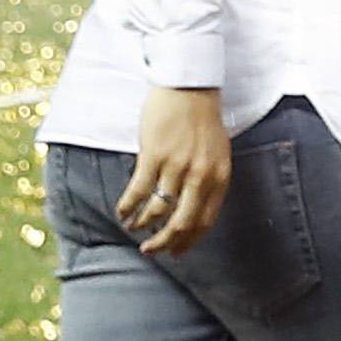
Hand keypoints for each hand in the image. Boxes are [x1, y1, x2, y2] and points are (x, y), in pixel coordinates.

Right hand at [118, 85, 233, 257]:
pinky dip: (128, 206)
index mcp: (219, 178)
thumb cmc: (202, 120)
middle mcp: (201, 176)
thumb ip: (208, 181)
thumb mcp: (217, 154)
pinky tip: (122, 212)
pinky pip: (139, 191)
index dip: (188, 241)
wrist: (190, 88)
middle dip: (164, 243)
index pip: (205, 222)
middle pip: (182, 223)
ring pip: (158, 210)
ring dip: (142, 224)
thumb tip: (194, 208)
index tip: (175, 252)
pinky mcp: (154, 155)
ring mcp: (178, 166)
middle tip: (150, 251)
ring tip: (132, 227)